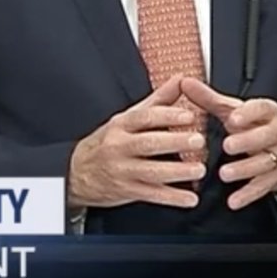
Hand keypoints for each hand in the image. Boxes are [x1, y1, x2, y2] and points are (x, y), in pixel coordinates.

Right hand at [67, 75, 205, 208]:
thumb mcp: (128, 117)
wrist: (77, 173)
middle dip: (175, 142)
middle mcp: (120, 146)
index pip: (145, 117)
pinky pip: (152, 195)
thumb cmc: (108, 142)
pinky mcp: (127, 191)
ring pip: (151, 171)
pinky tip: (190, 198)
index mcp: (122, 125)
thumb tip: (181, 79)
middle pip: (148, 143)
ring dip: (177, 172)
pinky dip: (172, 198)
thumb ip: (158, 100)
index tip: (189, 115)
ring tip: (199, 169)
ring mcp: (122, 170)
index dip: (167, 115)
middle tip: (198, 140)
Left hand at [180, 77, 276, 210]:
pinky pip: (263, 187)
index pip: (262, 109)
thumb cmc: (256, 126)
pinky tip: (233, 201)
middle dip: (248, 141)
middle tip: (228, 145)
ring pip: (265, 163)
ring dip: (244, 170)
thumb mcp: (236, 111)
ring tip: (225, 174)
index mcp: (267, 113)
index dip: (249, 113)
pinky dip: (247, 195)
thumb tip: (184, 83)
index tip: (234, 118)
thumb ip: (210, 99)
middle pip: (266, 136)